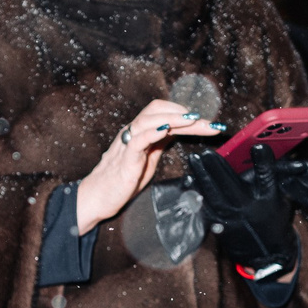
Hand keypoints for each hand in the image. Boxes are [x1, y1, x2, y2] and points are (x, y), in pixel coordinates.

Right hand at [77, 98, 219, 227]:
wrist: (98, 198)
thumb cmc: (122, 179)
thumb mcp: (148, 157)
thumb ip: (160, 143)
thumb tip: (178, 131)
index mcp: (140, 131)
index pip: (164, 112)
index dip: (186, 114)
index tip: (208, 122)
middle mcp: (133, 132)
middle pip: (158, 110)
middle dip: (186, 114)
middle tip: (209, 122)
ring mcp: (127, 143)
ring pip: (148, 119)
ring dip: (173, 118)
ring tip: (193, 120)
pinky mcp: (125, 159)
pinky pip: (137, 140)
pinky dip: (152, 132)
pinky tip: (165, 130)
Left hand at [185, 149, 297, 274]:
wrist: (268, 254)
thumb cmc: (274, 221)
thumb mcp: (280, 199)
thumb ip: (270, 178)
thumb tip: (260, 152)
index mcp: (269, 199)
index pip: (267, 177)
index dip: (263, 162)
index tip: (258, 148)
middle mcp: (250, 208)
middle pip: (232, 184)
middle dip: (218, 167)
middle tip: (207, 152)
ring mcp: (233, 218)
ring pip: (214, 195)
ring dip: (202, 176)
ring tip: (194, 159)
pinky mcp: (221, 226)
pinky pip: (206, 208)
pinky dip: (196, 194)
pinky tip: (188, 180)